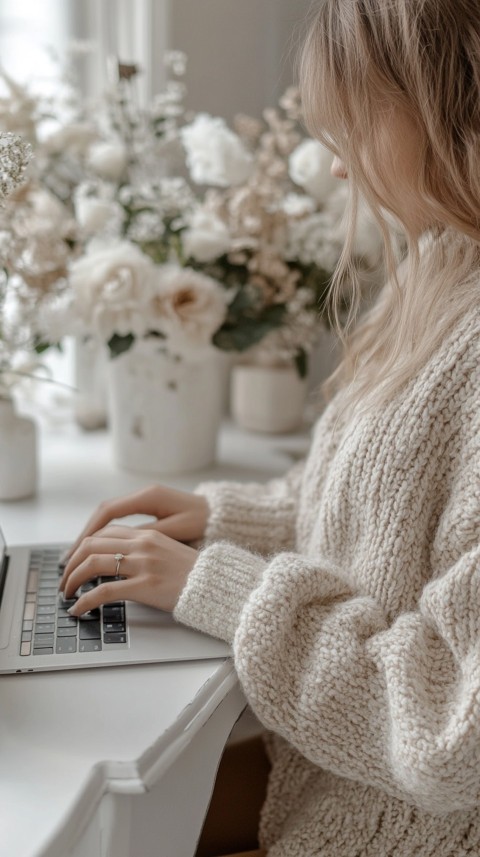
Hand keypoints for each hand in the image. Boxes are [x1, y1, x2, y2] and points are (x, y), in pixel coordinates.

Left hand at [59, 525, 196, 614]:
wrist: (215, 584)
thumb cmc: (194, 573)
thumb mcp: (168, 551)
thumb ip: (144, 550)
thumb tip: (118, 560)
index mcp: (147, 534)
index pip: (104, 532)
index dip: (83, 547)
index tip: (76, 561)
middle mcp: (142, 545)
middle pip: (91, 545)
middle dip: (72, 563)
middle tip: (65, 579)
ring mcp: (143, 564)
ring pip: (92, 564)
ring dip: (73, 580)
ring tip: (67, 593)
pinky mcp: (145, 586)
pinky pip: (104, 591)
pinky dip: (85, 600)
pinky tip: (79, 609)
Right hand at [60, 484, 208, 566]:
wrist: (224, 516)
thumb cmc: (206, 523)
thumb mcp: (176, 531)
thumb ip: (148, 537)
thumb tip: (121, 548)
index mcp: (149, 498)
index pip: (109, 512)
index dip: (90, 531)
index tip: (77, 550)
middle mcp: (144, 496)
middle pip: (104, 514)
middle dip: (85, 537)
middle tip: (70, 559)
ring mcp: (146, 502)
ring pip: (110, 519)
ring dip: (93, 538)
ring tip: (78, 559)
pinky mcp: (151, 511)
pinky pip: (121, 523)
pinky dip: (107, 537)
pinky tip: (100, 553)